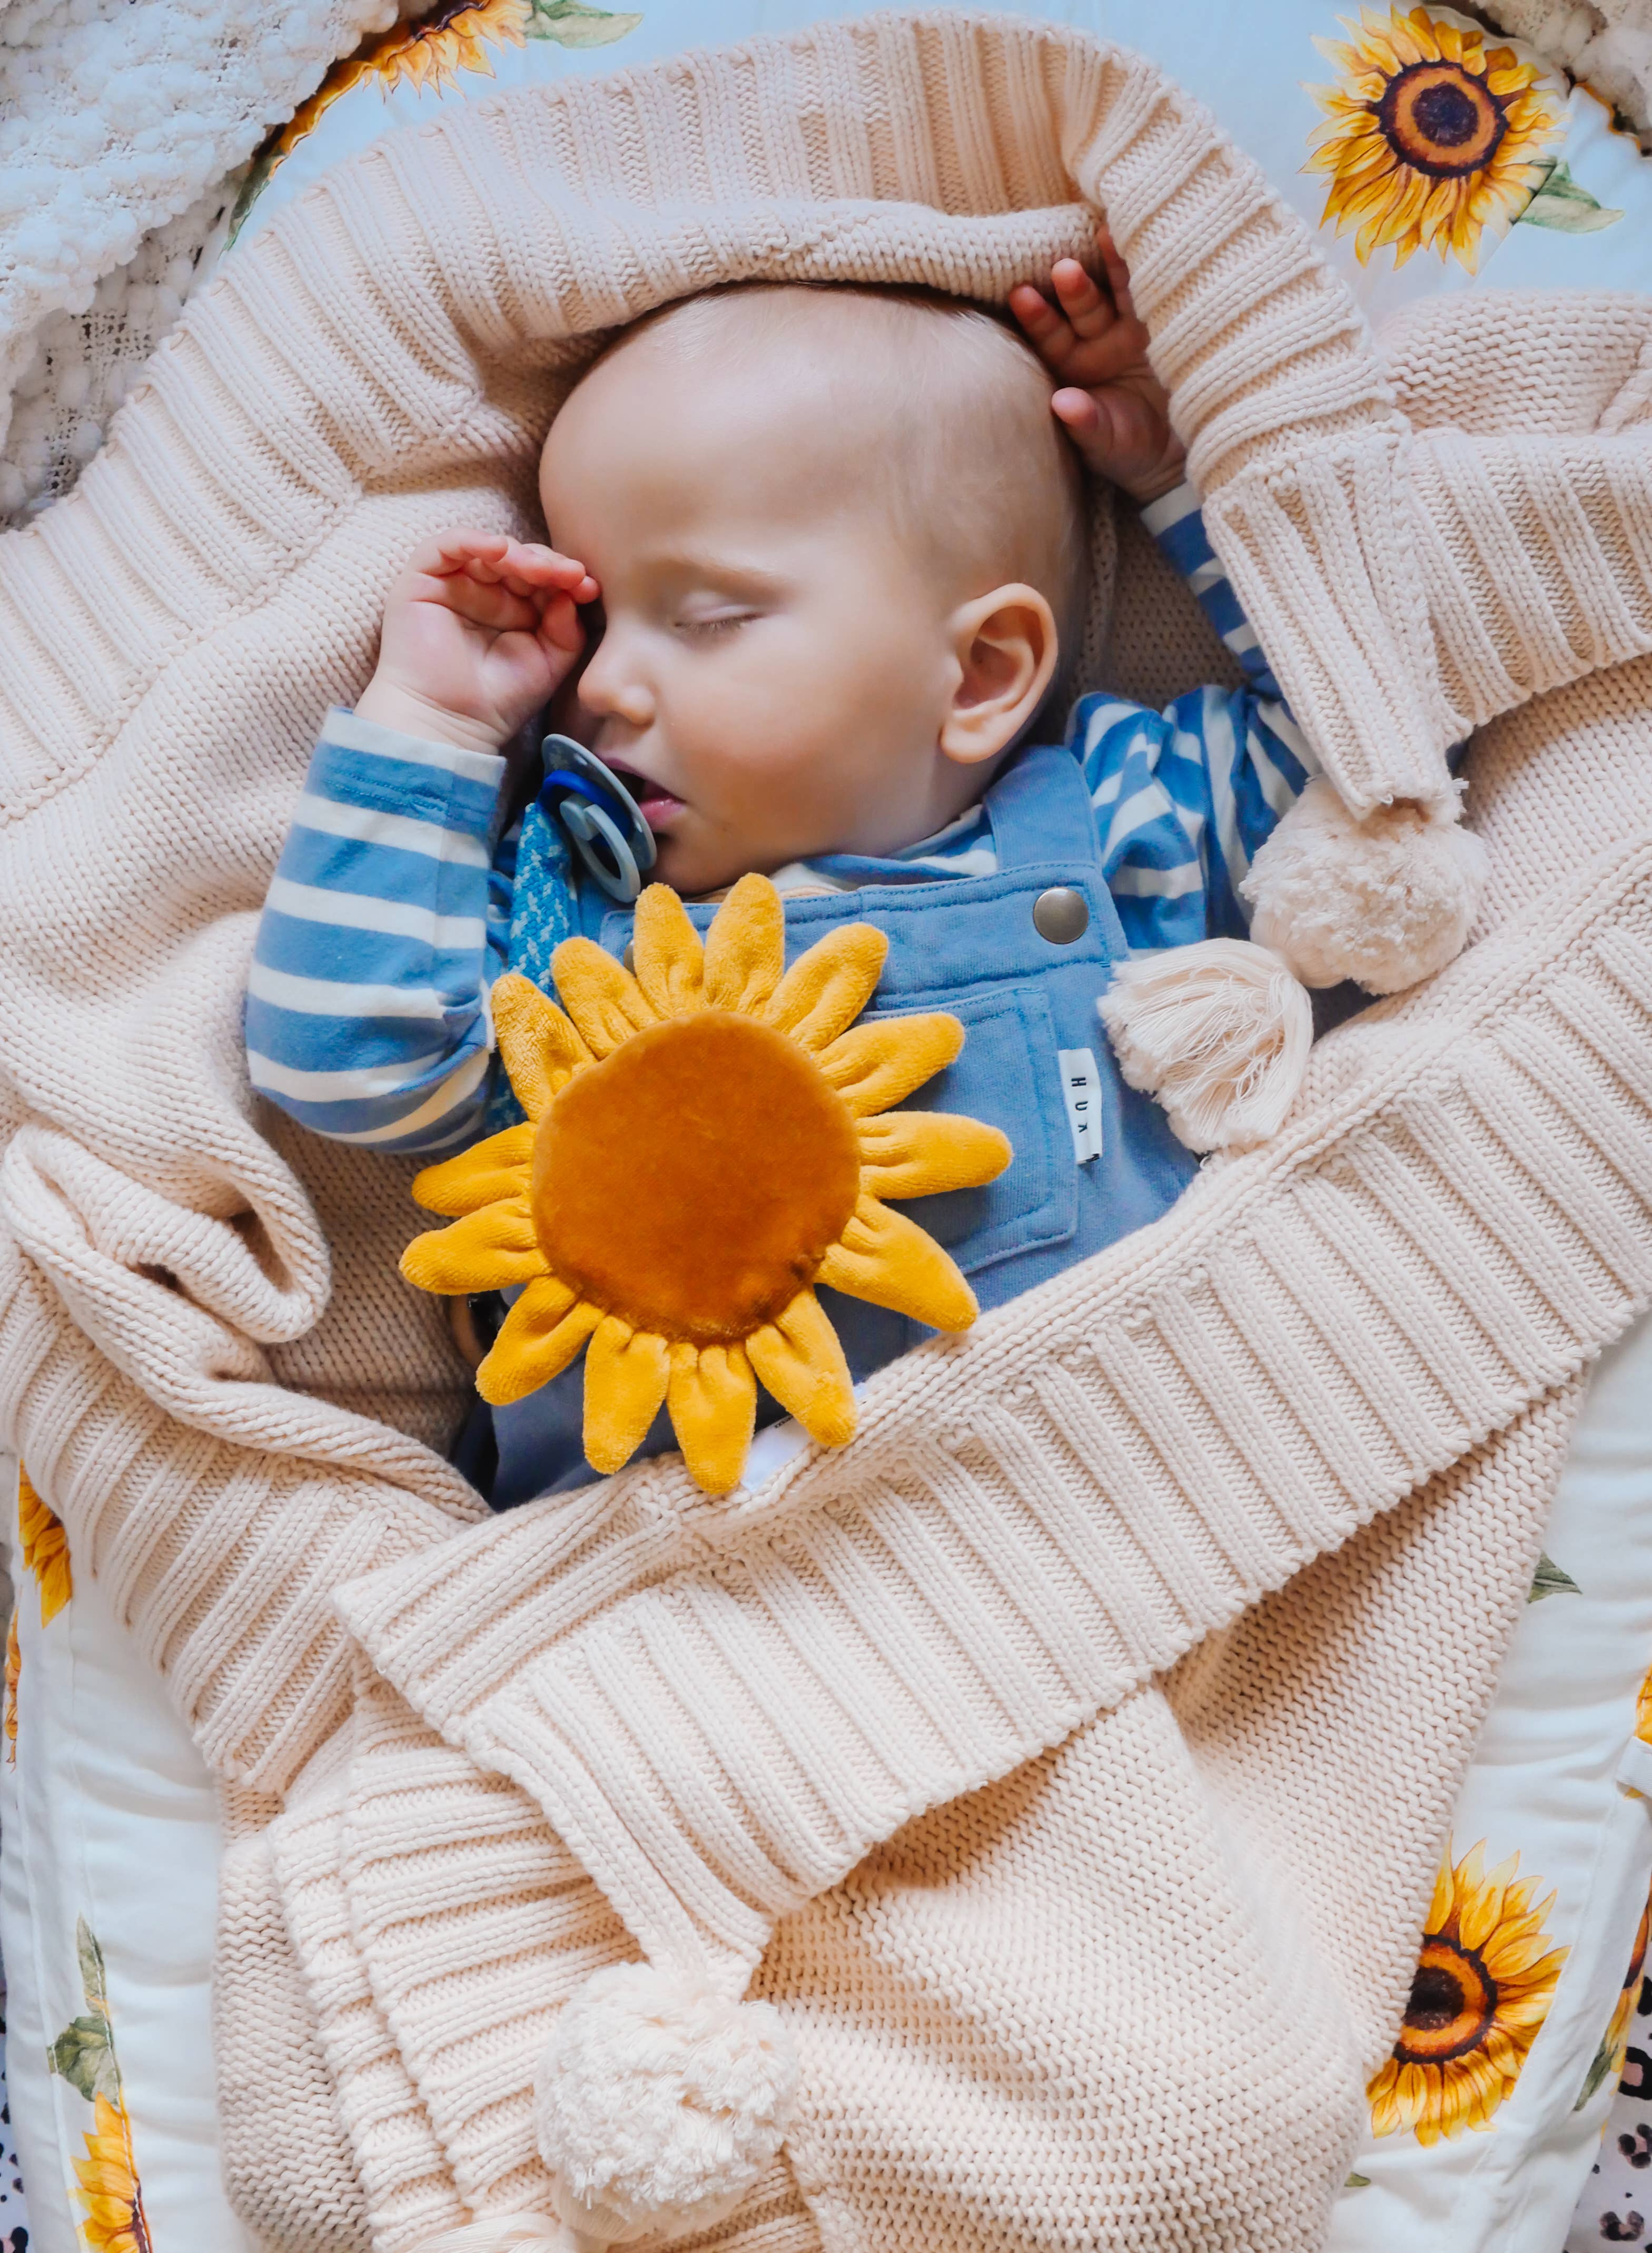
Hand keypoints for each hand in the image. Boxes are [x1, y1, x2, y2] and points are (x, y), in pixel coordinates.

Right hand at [355, 532, 599, 754]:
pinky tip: (500, 550)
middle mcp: (483, 592)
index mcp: (513, 609)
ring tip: (540, 570)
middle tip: (571, 575)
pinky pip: (446, 546)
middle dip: (548, 564)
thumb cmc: (497, 700)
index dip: (566, 578)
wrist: (448, 723)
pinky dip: (473, 541)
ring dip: (519, 554)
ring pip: (488, 549)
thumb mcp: (548, 663)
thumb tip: (572, 593)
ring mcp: (453, 583)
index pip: (542, 579)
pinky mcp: (422, 580)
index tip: (589, 588)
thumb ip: (566, 629)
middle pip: (519, 558)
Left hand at [1010, 229, 1186, 505]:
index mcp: (1075, 366)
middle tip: (1063, 269)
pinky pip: (1157, 289)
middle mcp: (1100, 341)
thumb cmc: (1132, 452)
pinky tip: (1147, 239)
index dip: (1038, 317)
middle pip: (1082, 307)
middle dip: (1073, 288)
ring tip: (1104, 236)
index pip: (1051, 337)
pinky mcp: (1167, 320)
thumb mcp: (1107, 444)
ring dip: (1112, 265)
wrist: (1180, 457)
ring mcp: (1134, 328)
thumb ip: (1084, 425)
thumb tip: (1062, 405)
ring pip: (1120, 290)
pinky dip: (1151, 266)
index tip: (1021, 296)